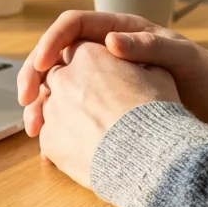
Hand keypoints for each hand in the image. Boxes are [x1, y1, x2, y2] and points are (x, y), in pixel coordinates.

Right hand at [18, 10, 207, 134]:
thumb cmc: (204, 75)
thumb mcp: (181, 58)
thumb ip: (148, 47)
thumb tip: (109, 41)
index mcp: (117, 30)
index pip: (72, 26)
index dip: (51, 42)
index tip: (43, 64)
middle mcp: (103, 52)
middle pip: (54, 56)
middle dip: (33, 76)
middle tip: (25, 99)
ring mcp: (101, 79)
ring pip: (57, 86)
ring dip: (39, 104)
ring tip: (32, 126)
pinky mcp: (103, 105)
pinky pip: (70, 110)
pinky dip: (56, 124)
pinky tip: (47, 142)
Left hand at [35, 42, 179, 187]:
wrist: (147, 154)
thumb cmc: (155, 112)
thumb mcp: (157, 76)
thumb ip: (138, 63)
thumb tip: (136, 62)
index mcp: (88, 56)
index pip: (76, 52)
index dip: (88, 65)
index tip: (99, 77)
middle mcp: (63, 78)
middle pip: (56, 78)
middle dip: (70, 89)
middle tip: (89, 106)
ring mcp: (52, 110)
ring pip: (49, 108)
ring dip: (64, 116)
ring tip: (90, 132)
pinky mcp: (49, 140)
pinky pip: (50, 136)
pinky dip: (63, 141)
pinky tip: (83, 150)